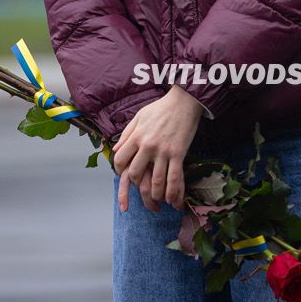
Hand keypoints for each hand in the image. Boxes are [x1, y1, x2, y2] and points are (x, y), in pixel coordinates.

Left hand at [113, 86, 203, 212]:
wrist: (184, 101)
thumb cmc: (160, 108)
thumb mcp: (139, 117)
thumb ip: (127, 134)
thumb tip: (116, 150)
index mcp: (136, 136)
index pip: (120, 159)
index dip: (119, 170)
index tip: (123, 174)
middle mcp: (148, 145)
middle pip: (135, 173)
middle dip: (136, 185)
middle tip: (141, 188)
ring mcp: (164, 151)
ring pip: (155, 181)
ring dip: (155, 194)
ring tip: (157, 199)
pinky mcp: (179, 154)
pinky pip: (174, 178)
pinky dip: (172, 192)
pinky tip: (172, 200)